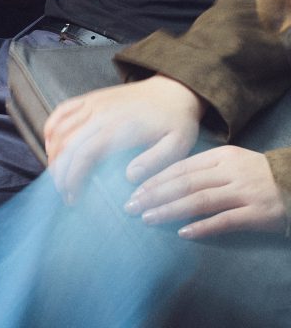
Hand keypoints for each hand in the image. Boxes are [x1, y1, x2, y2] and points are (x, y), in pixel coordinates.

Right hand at [45, 76, 203, 201]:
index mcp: (119, 128)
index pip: (84, 153)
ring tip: (56, 174)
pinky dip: (51, 125)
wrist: (173, 89)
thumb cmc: (176, 122)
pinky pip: (63, 109)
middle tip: (62, 193)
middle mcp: (101, 113)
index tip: (72, 198)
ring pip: (61, 127)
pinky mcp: (91, 98)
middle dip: (59, 171)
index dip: (73, 177)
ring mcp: (93, 103)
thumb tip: (129, 177)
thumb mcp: (177, 145)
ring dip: (52, 152)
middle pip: (67, 143)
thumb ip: (154, 161)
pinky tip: (50, 142)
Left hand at [126, 145, 286, 237]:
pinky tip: (183, 233)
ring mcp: (244, 192)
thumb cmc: (257, 174)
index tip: (135, 190)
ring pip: (200, 200)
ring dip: (171, 209)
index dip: (156, 179)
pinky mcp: (257, 213)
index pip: (181, 167)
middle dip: (155, 194)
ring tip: (149, 218)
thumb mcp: (230, 162)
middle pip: (185, 183)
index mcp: (220, 156)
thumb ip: (203, 168)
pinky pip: (225, 220)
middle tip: (132, 206)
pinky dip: (203, 227)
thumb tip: (166, 179)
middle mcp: (229, 171)